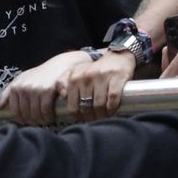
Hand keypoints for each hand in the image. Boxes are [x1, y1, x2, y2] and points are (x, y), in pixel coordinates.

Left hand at [4, 47, 135, 123]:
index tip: (81, 119)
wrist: (118, 56)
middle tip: (92, 121)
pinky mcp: (117, 80)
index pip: (72, 105)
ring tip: (101, 117)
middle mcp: (86, 77)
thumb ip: (64, 83)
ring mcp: (102, 78)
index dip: (76, 116)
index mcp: (74, 77)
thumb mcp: (76, 73)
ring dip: (101, 115)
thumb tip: (60, 96)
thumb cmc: (95, 69)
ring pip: (98, 106)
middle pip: (85, 108)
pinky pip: (112, 101)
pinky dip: (111, 109)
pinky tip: (111, 111)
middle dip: (89, 118)